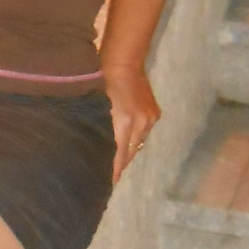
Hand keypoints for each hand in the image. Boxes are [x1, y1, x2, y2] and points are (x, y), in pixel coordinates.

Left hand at [104, 59, 159, 181]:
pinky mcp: (154, 115)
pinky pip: (143, 134)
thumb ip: (97, 132)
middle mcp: (139, 125)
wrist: (123, 61)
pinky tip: (126, 140)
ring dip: (126, 153)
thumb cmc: (100, 82)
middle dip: (118, 166)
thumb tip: (94, 152)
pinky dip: (134, 138)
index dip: (112, 173)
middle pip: (128, 155)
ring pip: (137, 145)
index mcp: (122, 124)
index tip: (105, 187)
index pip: (117, 157)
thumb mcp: (94, 108)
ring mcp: (149, 120)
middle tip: (108, 177)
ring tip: (116, 161)